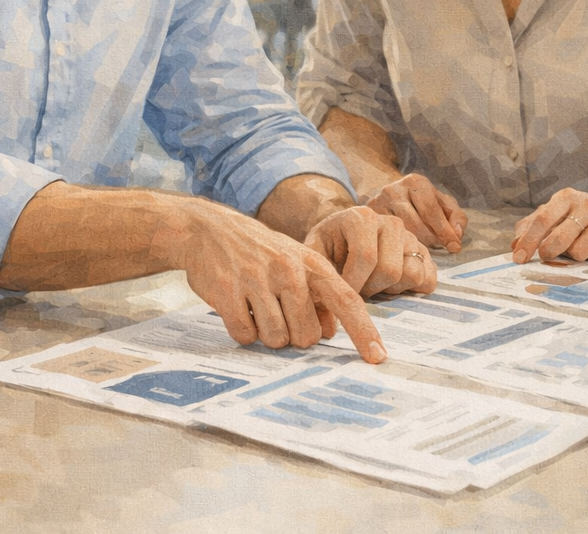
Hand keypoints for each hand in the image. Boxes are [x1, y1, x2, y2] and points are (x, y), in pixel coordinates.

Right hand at [171, 202, 387, 363]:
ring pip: (276, 339)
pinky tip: (238, 309)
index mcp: (312, 263)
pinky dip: (243, 331)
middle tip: (279, 313)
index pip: (347, 301)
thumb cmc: (260, 252)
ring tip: (258, 308)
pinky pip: (245, 335)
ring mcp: (257, 280)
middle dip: (294, 335)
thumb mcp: (296, 262)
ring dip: (267, 334)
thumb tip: (331, 332)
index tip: (378, 358)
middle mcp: (289, 270)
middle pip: (307, 336)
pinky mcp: (227, 292)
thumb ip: (318, 294)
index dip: (364, 332)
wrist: (209, 229)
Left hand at [305, 205, 437, 298]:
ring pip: (412, 274)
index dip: (354, 283)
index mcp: (362, 217)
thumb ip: (314, 270)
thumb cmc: (329, 246)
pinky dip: (410, 289)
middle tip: (356, 287)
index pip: (366, 256)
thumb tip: (318, 302)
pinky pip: (428, 279)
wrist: (344, 237)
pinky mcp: (423, 252)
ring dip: (390, 289)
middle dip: (370, 288)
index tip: (342, 293)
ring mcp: (410, 237)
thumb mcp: (313, 252)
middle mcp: (391, 223)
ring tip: (372, 283)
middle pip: (390, 270)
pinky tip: (389, 285)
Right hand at [364, 173, 466, 252]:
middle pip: (415, 225)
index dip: (444, 231)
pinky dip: (399, 248)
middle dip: (431, 240)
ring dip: (415, 246)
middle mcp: (394, 191)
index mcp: (415, 182)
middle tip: (437, 249)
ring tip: (422, 249)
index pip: (431, 210)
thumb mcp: (442, 203)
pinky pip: (386, 238)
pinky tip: (406, 250)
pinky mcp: (368, 219)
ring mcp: (377, 204)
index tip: (454, 247)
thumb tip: (456, 236)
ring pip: (400, 233)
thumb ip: (455, 217)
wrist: (388, 194)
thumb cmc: (421, 201)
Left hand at [511, 188, 587, 263]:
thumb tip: (515, 244)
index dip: (528, 241)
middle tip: (549, 255)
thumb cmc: (582, 214)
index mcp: (567, 197)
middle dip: (550, 252)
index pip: (542, 220)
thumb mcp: (557, 212)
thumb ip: (533, 225)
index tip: (519, 258)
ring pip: (581, 252)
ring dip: (576, 256)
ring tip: (581, 246)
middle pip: (560, 239)